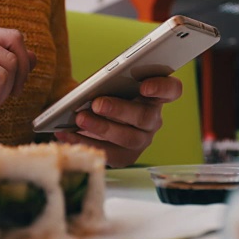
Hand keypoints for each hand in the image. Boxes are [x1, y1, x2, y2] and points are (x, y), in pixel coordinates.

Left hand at [54, 76, 182, 167]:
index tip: (144, 86)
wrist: (88, 116)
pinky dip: (85, 142)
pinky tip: (66, 134)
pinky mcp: (126, 157)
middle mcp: (153, 119)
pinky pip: (109, 153)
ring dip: (102, 128)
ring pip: (129, 138)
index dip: (162, 88)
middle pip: (145, 116)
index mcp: (154, 95)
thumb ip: (107, 81)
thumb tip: (90, 88)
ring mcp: (142, 140)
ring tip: (79, 119)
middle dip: (120, 110)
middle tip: (97, 104)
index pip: (171, 90)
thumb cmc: (102, 93)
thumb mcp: (107, 83)